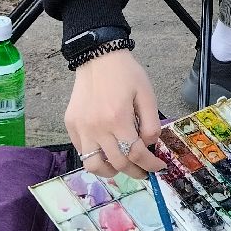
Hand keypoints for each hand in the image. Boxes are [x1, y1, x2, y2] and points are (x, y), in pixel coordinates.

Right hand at [65, 49, 164, 179]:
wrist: (98, 58)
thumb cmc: (126, 74)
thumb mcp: (147, 95)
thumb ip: (151, 123)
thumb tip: (150, 145)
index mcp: (118, 119)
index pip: (136, 153)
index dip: (150, 164)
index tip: (159, 166)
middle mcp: (97, 128)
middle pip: (117, 163)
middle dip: (135, 171)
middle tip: (144, 171)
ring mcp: (81, 128)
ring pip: (94, 165)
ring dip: (111, 172)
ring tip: (123, 167)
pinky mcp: (71, 126)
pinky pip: (82, 152)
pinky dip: (96, 158)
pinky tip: (107, 152)